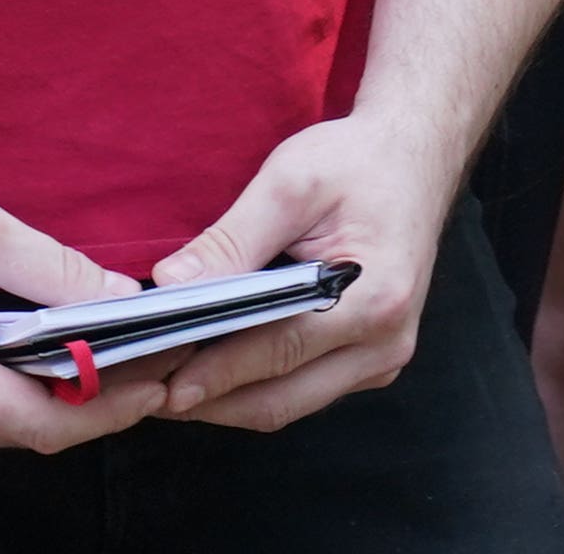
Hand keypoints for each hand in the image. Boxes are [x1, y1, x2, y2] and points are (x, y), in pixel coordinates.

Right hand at [0, 162, 134, 459]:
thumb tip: (123, 299)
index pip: (48, 423)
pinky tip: (55, 360)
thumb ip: (59, 272)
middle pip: (34, 433)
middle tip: (152, 368)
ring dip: (62, 402)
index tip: (157, 383)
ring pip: (9, 428)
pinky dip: (25, 394)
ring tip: (115, 362)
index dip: (111, 409)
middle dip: (97, 406)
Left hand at [140, 108, 451, 431]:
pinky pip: (305, 389)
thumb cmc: (357, 163)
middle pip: (283, 398)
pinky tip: (215, 368)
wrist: (413, 159)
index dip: (215, 372)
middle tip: (151, 394)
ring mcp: (382, 358)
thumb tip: (171, 285)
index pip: (279, 352)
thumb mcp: (291, 182)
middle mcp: (386, 343)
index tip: (162, 383)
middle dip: (213, 401)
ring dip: (230, 399)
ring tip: (170, 384)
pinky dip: (257, 385)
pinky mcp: (371, 359)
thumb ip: (232, 239)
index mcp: (374, 299)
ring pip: (291, 403)